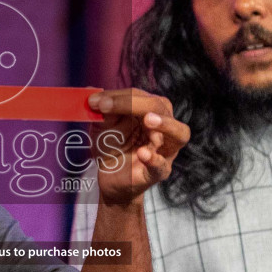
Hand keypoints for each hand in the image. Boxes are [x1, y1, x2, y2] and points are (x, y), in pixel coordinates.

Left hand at [88, 89, 189, 206]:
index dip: (118, 96)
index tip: (94, 101)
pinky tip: (142, 153)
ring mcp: (164, 151)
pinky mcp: (158, 172)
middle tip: (109, 106)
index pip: (141, 96)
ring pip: (179, 133)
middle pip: (161, 107)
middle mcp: (163, 128)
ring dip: (165, 124)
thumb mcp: (104, 126)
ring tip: (149, 120)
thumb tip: (91, 93)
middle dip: (136, 104)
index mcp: (151, 111)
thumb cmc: (112, 146)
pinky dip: (154, 159)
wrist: (110, 178)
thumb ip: (102, 111)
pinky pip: (162, 165)